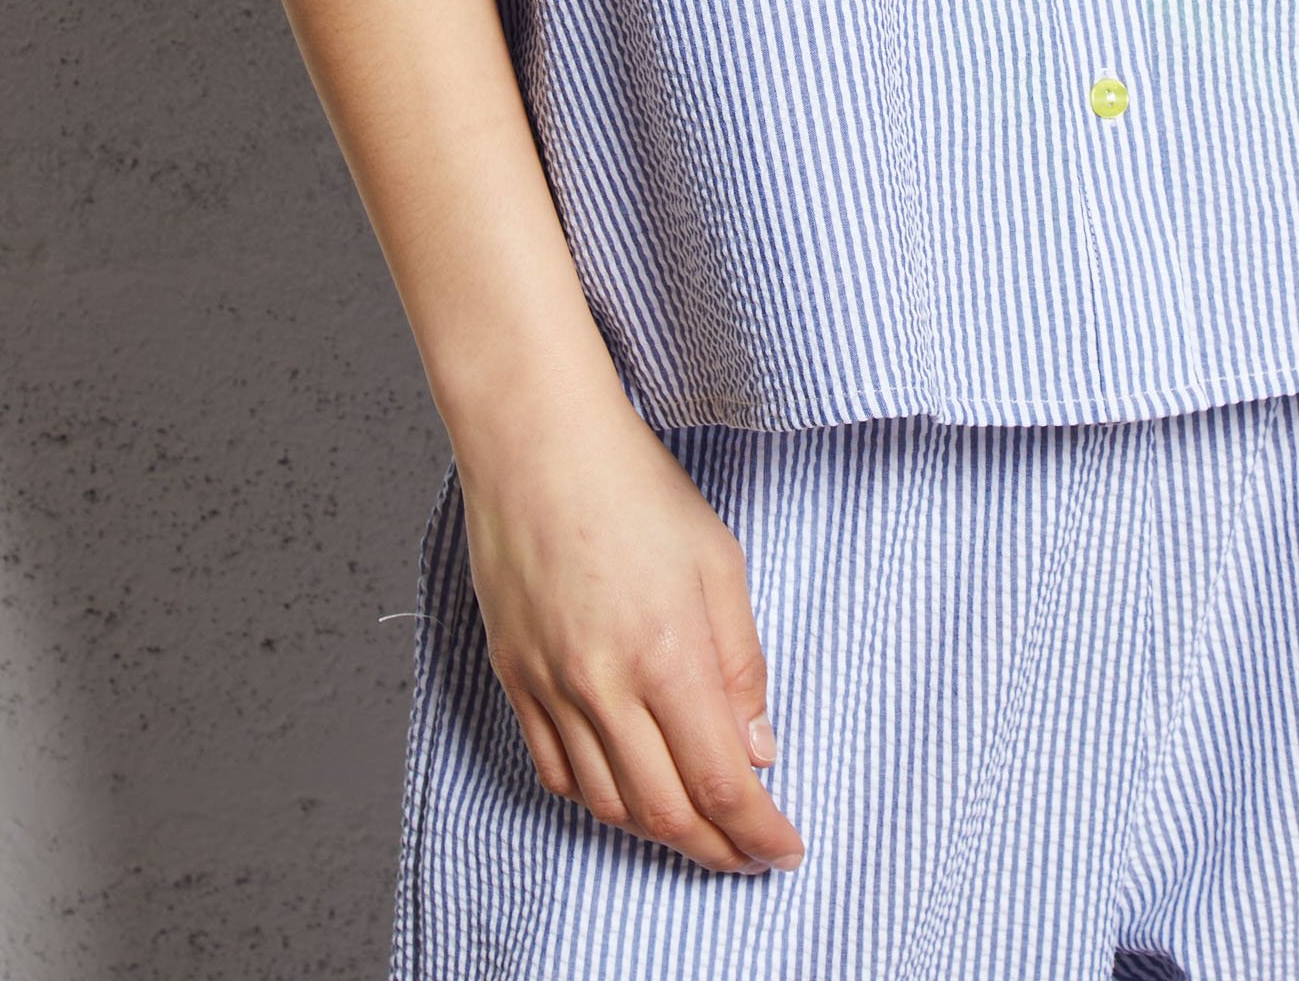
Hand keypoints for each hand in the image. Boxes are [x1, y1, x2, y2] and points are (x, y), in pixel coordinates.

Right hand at [451, 336, 805, 875]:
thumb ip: (741, 663)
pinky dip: (599, 800)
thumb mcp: (720, 562)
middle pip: (666, 811)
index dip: (757, 832)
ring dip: (661, 831)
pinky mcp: (514, 680)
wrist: (538, 446)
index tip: (784, 849)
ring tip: (698, 828)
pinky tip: (629, 791)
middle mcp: (605, 686)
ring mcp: (552, 688)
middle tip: (749, 853)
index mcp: (669, 655)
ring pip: (609, 804)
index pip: (721, 782)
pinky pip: (554, 772)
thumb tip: (759, 749)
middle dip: (717, 849)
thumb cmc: (635, 487)